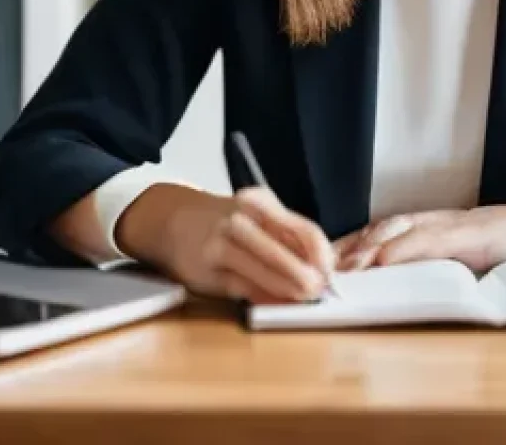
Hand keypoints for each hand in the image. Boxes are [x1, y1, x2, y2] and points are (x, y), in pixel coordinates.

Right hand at [117, 183, 334, 303]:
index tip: (330, 273)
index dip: (322, 256)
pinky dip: (264, 297)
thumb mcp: (257, 216)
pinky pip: (243, 287)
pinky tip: (276, 302)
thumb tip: (321, 267)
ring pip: (263, 270)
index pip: (303, 230)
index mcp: (261, 203)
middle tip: (320, 291)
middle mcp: (241, 219)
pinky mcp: (208, 268)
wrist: (175, 221)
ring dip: (287, 288)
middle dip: (306, 276)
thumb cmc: (225, 222)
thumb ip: (286, 237)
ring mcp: (222, 243)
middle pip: (283, 251)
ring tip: (303, 298)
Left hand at [333, 189, 505, 273]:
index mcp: (439, 227)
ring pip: (401, 228)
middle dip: (348, 245)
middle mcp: (441, 220)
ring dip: (368, 247)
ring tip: (342, 268)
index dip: (352, 246)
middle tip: (316, 265)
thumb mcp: (476, 262)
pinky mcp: (476, 231)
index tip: (322, 262)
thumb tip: (411, 288)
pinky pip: (435, 238)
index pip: (384, 232)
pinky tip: (385, 260)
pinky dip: (406, 248)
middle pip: (382, 226)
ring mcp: (458, 223)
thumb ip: (445, 267)